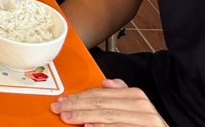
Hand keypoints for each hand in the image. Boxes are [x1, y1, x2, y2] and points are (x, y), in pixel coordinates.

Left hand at [51, 79, 167, 124]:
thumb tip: (106, 83)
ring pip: (107, 117)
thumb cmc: (145, 125)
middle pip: (100, 105)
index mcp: (136, 96)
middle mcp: (141, 107)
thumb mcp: (136, 107)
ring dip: (84, 117)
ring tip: (68, 118)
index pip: (101, 94)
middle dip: (76, 106)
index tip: (62, 100)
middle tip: (59, 109)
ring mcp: (144, 122)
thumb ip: (121, 93)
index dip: (79, 96)